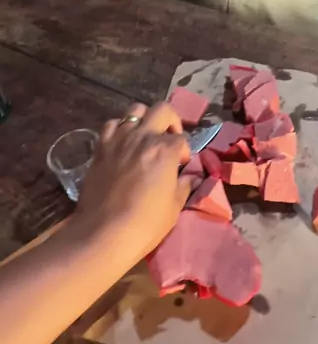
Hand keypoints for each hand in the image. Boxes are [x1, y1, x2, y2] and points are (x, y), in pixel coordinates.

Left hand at [75, 101, 191, 260]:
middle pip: (163, 110)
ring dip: (144, 120)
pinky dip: (120, 129)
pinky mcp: (101, 146)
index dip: (184, 152)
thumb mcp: (174, 208)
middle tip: (169, 139)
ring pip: (135, 110)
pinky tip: (122, 143)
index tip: (181, 166)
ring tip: (145, 137)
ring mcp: (120, 138)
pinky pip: (111, 124)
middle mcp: (144, 136)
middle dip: (171, 121)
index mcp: (166, 149)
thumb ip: (183, 186)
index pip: (182, 139)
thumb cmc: (145, 223)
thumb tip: (190, 178)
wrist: (104, 232)